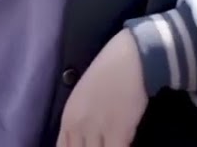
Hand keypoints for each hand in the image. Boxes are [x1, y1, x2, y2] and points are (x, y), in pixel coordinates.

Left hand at [56, 29, 148, 146]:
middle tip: (101, 145)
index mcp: (67, 119)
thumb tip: (81, 143)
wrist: (129, 57)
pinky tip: (125, 144)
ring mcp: (97, 129)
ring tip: (110, 144)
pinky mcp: (119, 131)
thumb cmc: (107, 74)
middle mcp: (77, 127)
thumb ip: (78, 124)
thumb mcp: (82, 100)